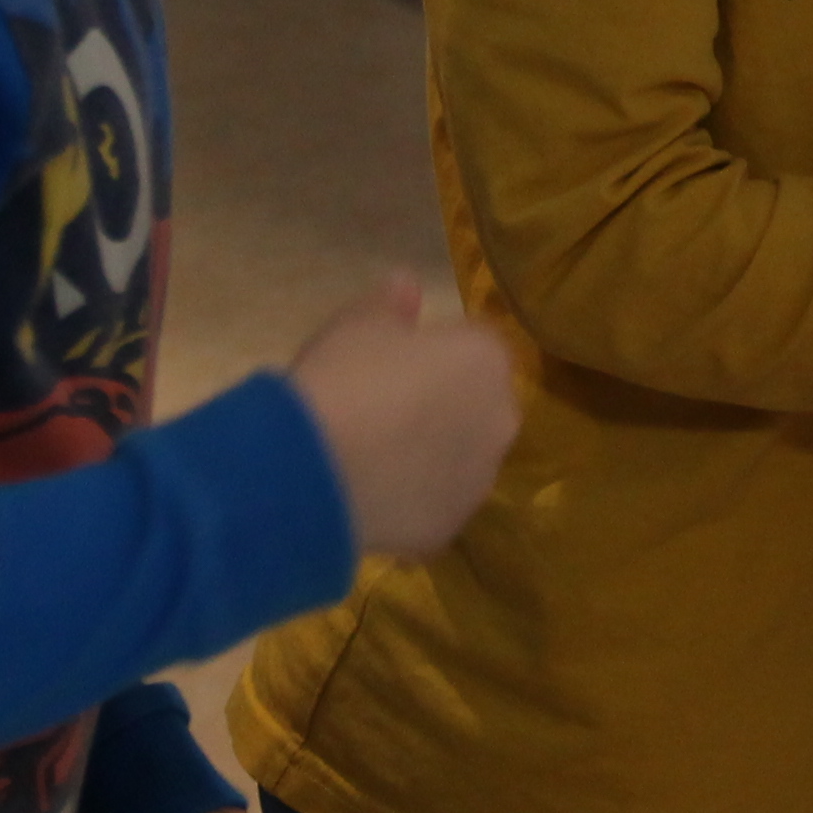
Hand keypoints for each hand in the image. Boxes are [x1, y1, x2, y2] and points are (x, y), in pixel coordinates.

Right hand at [287, 275, 516, 553]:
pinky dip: (412, 500)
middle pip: (478, 404)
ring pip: (462, 459)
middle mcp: (500, 420)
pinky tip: (369, 495)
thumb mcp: (357, 324)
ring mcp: (479, 480)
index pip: (474, 345)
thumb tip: (407, 284)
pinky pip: (435, 503)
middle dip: (444, 404)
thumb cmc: (343, 379)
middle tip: (384, 409)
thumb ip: (390, 303)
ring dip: (433, 454)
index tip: (393, 361)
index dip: (435, 351)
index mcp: (486, 360)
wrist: (312, 468)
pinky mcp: (450, 527)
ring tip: (374, 458)